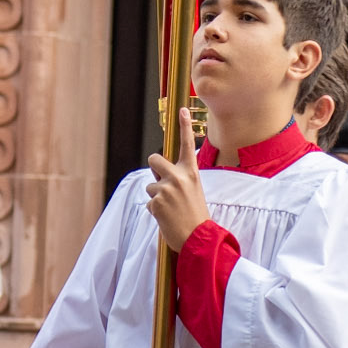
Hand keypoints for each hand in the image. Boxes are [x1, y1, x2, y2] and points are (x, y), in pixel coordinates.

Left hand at [145, 110, 211, 252]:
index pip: (186, 145)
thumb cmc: (196, 215)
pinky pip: (149, 202)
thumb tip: (161, 174)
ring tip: (170, 209)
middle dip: (153, 168)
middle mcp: (178, 176)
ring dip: (156, 197)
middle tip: (161, 183)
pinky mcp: (156, 201)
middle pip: (154, 159)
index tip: (181, 109)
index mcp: (191, 172)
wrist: (198, 238)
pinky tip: (166, 217)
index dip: (183, 126)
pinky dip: (155, 211)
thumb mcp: (194, 191)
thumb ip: (180, 178)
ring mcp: (166, 188)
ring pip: (150, 186)